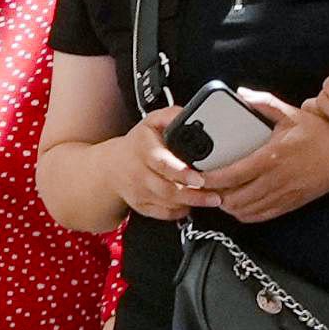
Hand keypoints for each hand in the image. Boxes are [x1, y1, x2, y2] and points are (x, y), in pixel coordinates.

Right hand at [110, 107, 205, 222]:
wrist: (113, 165)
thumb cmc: (139, 143)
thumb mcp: (153, 121)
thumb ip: (173, 116)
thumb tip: (191, 115)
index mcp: (143, 149)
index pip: (162, 163)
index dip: (182, 173)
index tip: (199, 178)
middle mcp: (138, 172)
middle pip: (167, 189)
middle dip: (194, 195)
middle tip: (215, 195)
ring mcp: (139, 191)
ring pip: (167, 204)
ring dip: (191, 203)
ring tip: (211, 199)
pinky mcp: (141, 206)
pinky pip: (164, 213)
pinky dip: (180, 211)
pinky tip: (192, 204)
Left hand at [192, 93, 328, 223]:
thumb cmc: (321, 134)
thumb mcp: (292, 114)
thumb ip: (264, 103)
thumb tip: (241, 94)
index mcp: (272, 156)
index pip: (233, 174)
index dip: (211, 179)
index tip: (197, 176)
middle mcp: (277, 179)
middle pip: (235, 197)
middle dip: (215, 195)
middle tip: (204, 187)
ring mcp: (285, 194)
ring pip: (247, 210)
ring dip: (228, 206)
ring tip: (218, 195)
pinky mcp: (291, 203)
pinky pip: (262, 215)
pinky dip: (246, 214)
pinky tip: (238, 206)